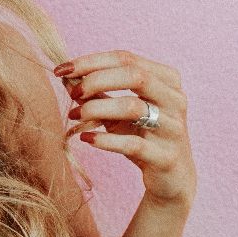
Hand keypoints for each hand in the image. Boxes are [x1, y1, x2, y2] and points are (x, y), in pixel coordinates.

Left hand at [54, 50, 195, 208]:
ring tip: (75, 116)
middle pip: (135, 75)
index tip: (62, 69)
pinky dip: (106, 140)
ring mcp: (173, 128)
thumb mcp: (118, 112)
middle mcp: (175, 100)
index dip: (91, 61)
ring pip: (133, 108)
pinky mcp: (166, 157)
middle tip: (73, 94)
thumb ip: (97, 93)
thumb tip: (66, 77)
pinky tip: (87, 138)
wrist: (171, 177)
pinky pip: (133, 144)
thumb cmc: (142, 137)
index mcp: (166, 80)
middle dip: (96, 80)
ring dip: (96, 109)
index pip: (126, 58)